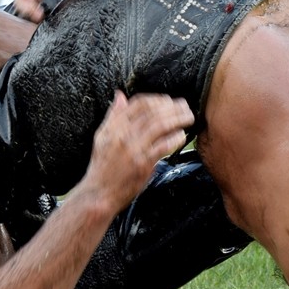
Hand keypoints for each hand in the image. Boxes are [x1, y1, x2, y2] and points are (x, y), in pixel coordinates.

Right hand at [84, 91, 193, 208]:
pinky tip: (182, 136)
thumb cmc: (102, 167)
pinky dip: (175, 138)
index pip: (139, 103)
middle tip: (184, 106)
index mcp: (114, 126)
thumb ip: (113, 116)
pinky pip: (163, 146)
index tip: (167, 100)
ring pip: (160, 125)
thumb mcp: (101, 137)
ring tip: (188, 117)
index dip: (156, 99)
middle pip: (153, 112)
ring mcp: (134, 148)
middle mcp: (123, 135)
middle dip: (172, 106)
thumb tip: (120, 95)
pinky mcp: (143, 163)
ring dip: (178, 119)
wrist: (99, 193)